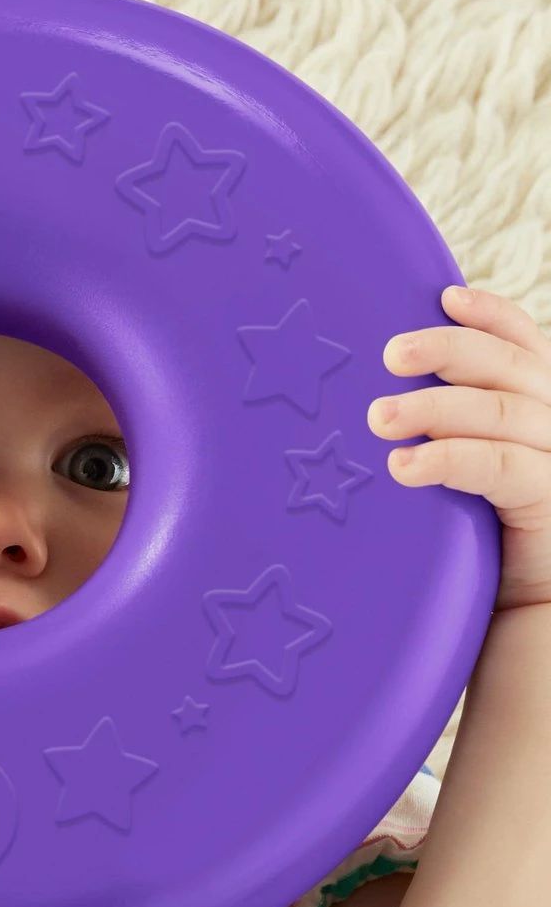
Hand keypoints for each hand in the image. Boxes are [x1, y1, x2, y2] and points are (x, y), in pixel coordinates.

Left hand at [367, 286, 550, 611]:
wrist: (529, 609)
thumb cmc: (481, 530)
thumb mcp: (464, 464)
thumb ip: (446, 423)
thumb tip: (373, 394)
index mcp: (540, 402)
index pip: (524, 342)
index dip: (490, 316)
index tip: (443, 297)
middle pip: (510, 366)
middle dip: (449, 352)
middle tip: (391, 354)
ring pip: (501, 412)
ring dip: (437, 408)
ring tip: (379, 417)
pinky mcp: (550, 498)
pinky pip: (499, 467)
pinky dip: (450, 458)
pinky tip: (405, 466)